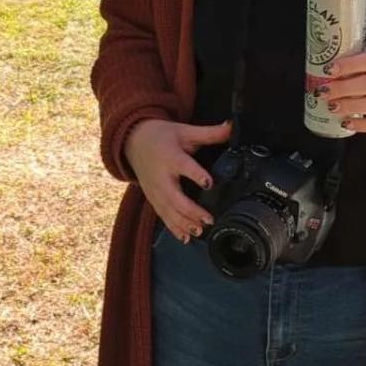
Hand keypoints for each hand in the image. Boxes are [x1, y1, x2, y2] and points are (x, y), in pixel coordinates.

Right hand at [124, 118, 231, 242]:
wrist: (133, 141)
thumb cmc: (162, 136)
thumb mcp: (185, 131)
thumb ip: (209, 133)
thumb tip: (231, 127)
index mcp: (170, 157)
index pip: (184, 166)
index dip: (196, 175)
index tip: (209, 183)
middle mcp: (161, 177)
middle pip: (175, 197)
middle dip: (191, 210)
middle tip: (209, 219)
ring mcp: (155, 190)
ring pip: (168, 211)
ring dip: (184, 223)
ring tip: (199, 231)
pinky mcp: (153, 199)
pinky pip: (163, 216)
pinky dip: (173, 228)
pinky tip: (185, 238)